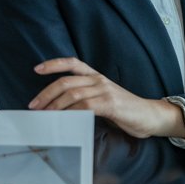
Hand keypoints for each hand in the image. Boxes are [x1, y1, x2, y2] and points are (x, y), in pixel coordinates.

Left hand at [30, 57, 182, 138]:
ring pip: (73, 94)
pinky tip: (63, 120)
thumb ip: (86, 101)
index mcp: (97, 77)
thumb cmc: (126, 111)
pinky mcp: (111, 104)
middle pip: (66, 82)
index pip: (72, 63)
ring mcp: (105, 91)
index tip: (36, 69)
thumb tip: (60, 110)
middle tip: (34, 106)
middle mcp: (99, 80)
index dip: (53, 64)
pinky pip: (85, 106)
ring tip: (44, 115)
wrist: (150, 117)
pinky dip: (71, 113)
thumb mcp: (103, 101)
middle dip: (46, 94)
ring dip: (55, 105)